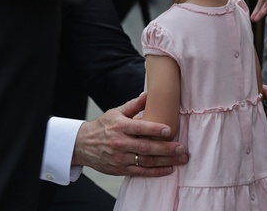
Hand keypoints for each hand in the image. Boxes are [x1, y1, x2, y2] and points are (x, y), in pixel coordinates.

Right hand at [72, 93, 188, 176]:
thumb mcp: (116, 112)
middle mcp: (120, 143)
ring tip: (180, 159)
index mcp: (120, 126)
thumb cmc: (103, 126)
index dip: (155, 129)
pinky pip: (141, 172)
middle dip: (166, 149)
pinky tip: (168, 169)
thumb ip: (134, 105)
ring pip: (146, 161)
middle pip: (146, 147)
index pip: (140, 127)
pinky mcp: (121, 169)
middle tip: (182, 148)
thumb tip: (148, 94)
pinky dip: (155, 172)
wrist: (83, 145)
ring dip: (165, 161)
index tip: (170, 130)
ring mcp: (121, 158)